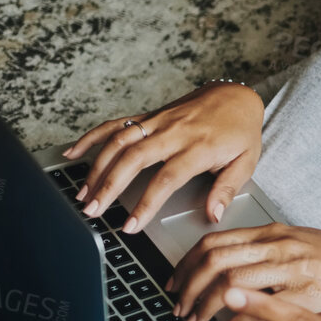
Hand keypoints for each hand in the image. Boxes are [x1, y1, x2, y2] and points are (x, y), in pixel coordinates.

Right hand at [63, 82, 263, 231]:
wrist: (237, 95)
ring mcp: (158, 121)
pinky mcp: (149, 115)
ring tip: (82, 192)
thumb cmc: (241, 131)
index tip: (130, 225)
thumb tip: (213, 216)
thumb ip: (227, 189)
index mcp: (198, 147)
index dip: (146, 203)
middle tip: (92, 210)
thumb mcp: (246, 162)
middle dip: (109, 185)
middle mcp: (174, 132)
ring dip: (96, 166)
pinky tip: (73, 153)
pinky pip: (116, 124)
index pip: (166, 179)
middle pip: (133, 159)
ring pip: (119, 141)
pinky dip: (92, 136)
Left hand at [170, 223, 320, 320]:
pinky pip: (258, 309)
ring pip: (230, 282)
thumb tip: (235, 262)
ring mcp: (295, 268)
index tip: (174, 283)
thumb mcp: (304, 247)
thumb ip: (270, 250)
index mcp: (277, 233)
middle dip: (188, 288)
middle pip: (214, 260)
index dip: (185, 264)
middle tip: (179, 309)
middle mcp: (282, 246)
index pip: (214, 241)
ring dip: (204, 306)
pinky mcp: (308, 293)